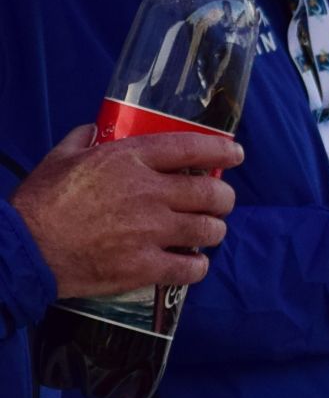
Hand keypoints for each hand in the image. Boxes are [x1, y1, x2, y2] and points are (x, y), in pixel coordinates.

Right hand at [9, 125, 238, 293]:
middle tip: (219, 202)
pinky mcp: (145, 266)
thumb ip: (83, 140)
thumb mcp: (59, 158)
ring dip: (212, 231)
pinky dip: (197, 266)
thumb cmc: (39, 203)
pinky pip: (192, 268)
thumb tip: (94, 129)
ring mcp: (150, 231)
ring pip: (209, 230)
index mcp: (129, 160)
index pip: (192, 148)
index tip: (235, 154)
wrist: (24, 250)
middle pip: (212, 193)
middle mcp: (148, 192)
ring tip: (205, 233)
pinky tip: (191, 264)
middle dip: (223, 198)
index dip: (222, 151)